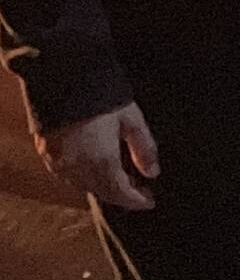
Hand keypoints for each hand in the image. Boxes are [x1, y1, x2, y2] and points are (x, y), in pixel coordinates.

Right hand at [36, 102, 158, 210]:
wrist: (61, 78)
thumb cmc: (102, 96)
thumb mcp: (131, 118)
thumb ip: (143, 148)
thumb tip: (153, 173)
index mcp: (100, 162)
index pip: (120, 193)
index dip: (136, 200)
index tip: (150, 202)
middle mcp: (77, 169)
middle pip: (102, 192)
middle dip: (121, 194)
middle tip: (139, 189)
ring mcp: (58, 163)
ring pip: (84, 186)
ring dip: (103, 186)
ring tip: (122, 178)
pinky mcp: (46, 154)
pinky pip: (68, 176)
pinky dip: (85, 178)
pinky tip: (97, 168)